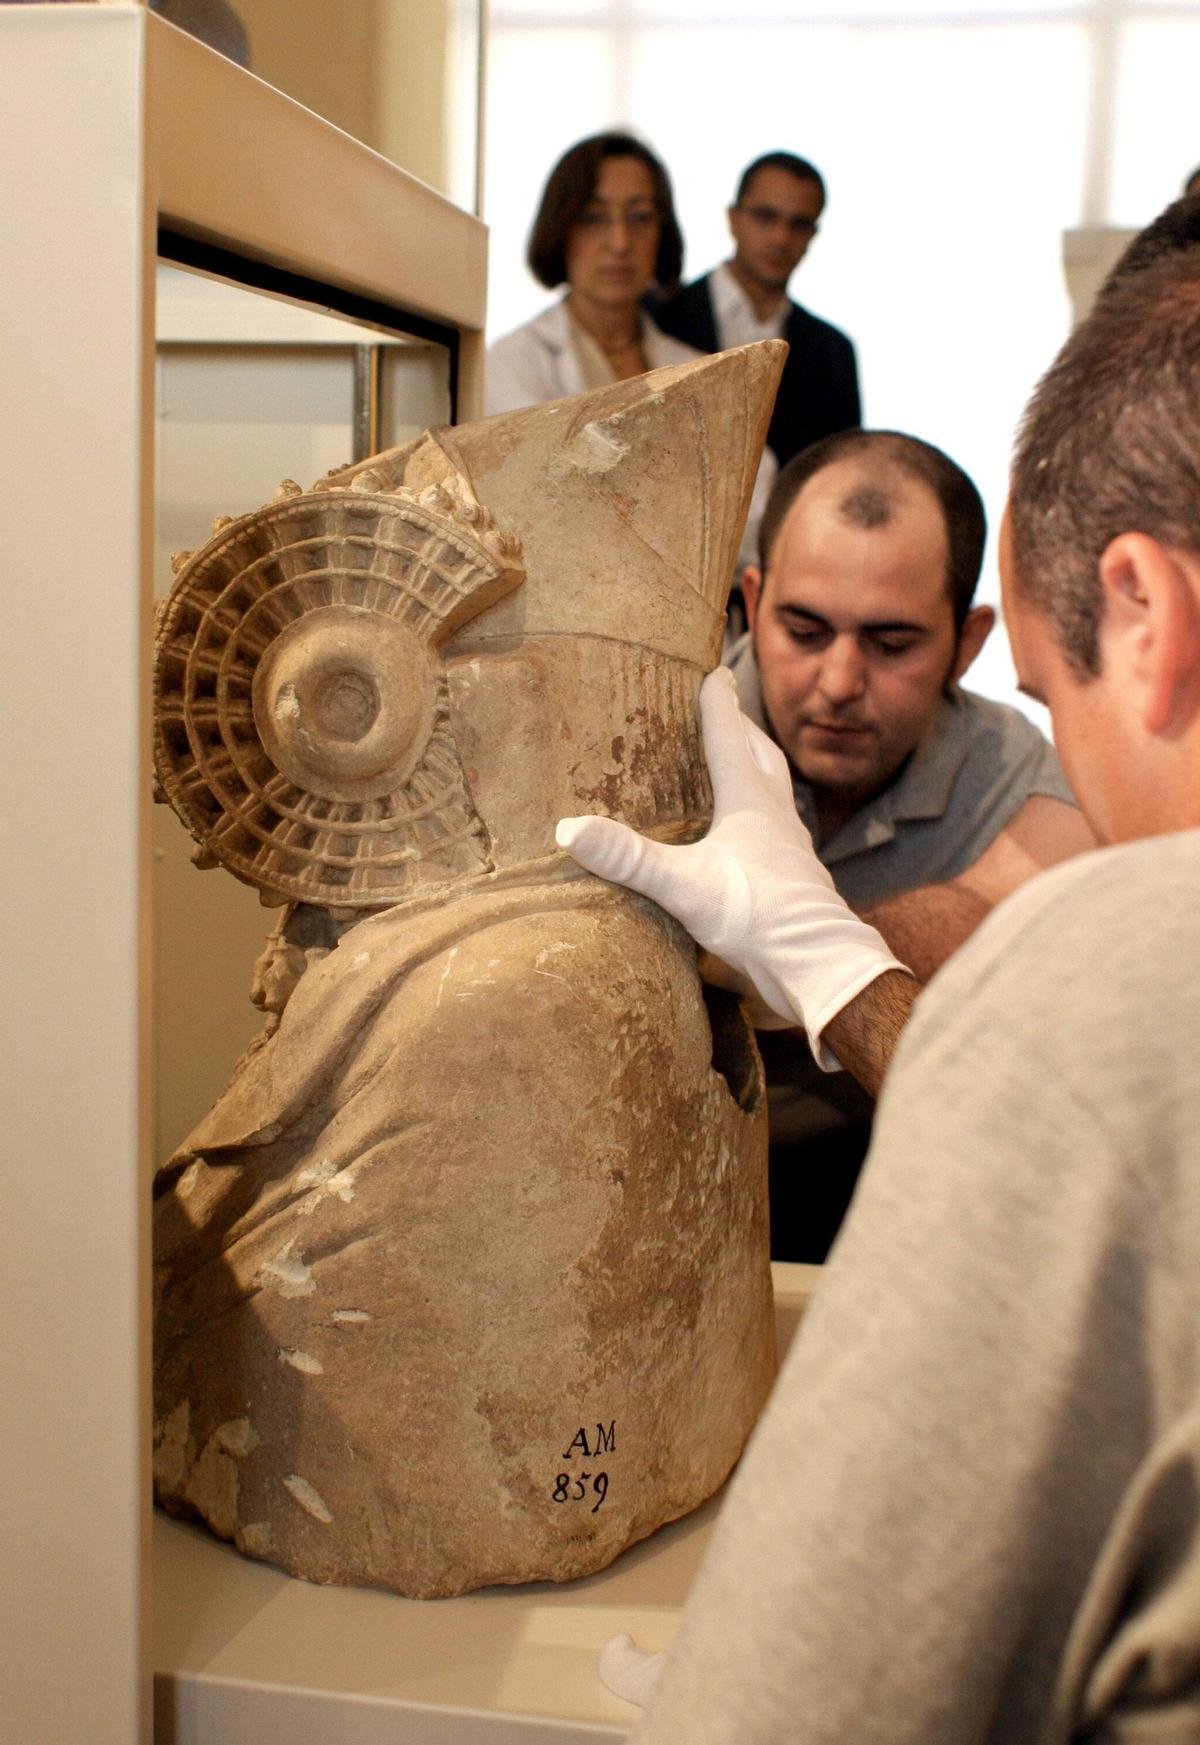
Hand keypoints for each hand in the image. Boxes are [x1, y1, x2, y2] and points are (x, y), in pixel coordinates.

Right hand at [556, 668, 906, 1065]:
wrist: (814, 963)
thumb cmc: (756, 915)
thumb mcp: (683, 884)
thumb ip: (629, 858)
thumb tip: (569, 829)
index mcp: (749, 799)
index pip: (729, 736)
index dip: (717, 703)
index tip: (713, 672)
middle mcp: (774, 812)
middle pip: (760, 753)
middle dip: (740, 727)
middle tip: (724, 708)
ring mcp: (789, 844)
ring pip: (774, 788)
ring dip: (756, 766)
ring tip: (738, 762)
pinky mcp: (794, 875)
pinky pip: (776, 826)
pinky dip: (760, 812)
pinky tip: (747, 835)